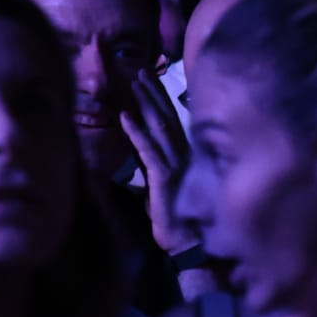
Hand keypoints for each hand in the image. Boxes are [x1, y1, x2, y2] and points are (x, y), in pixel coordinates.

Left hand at [120, 69, 193, 254]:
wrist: (192, 246)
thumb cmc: (180, 223)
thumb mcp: (168, 194)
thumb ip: (158, 174)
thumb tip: (145, 164)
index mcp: (186, 156)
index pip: (172, 122)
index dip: (160, 100)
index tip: (149, 80)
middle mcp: (185, 155)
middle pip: (167, 116)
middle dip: (154, 92)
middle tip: (140, 70)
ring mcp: (176, 164)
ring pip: (160, 127)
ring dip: (146, 103)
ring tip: (134, 82)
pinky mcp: (165, 178)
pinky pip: (148, 150)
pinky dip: (136, 133)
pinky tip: (124, 117)